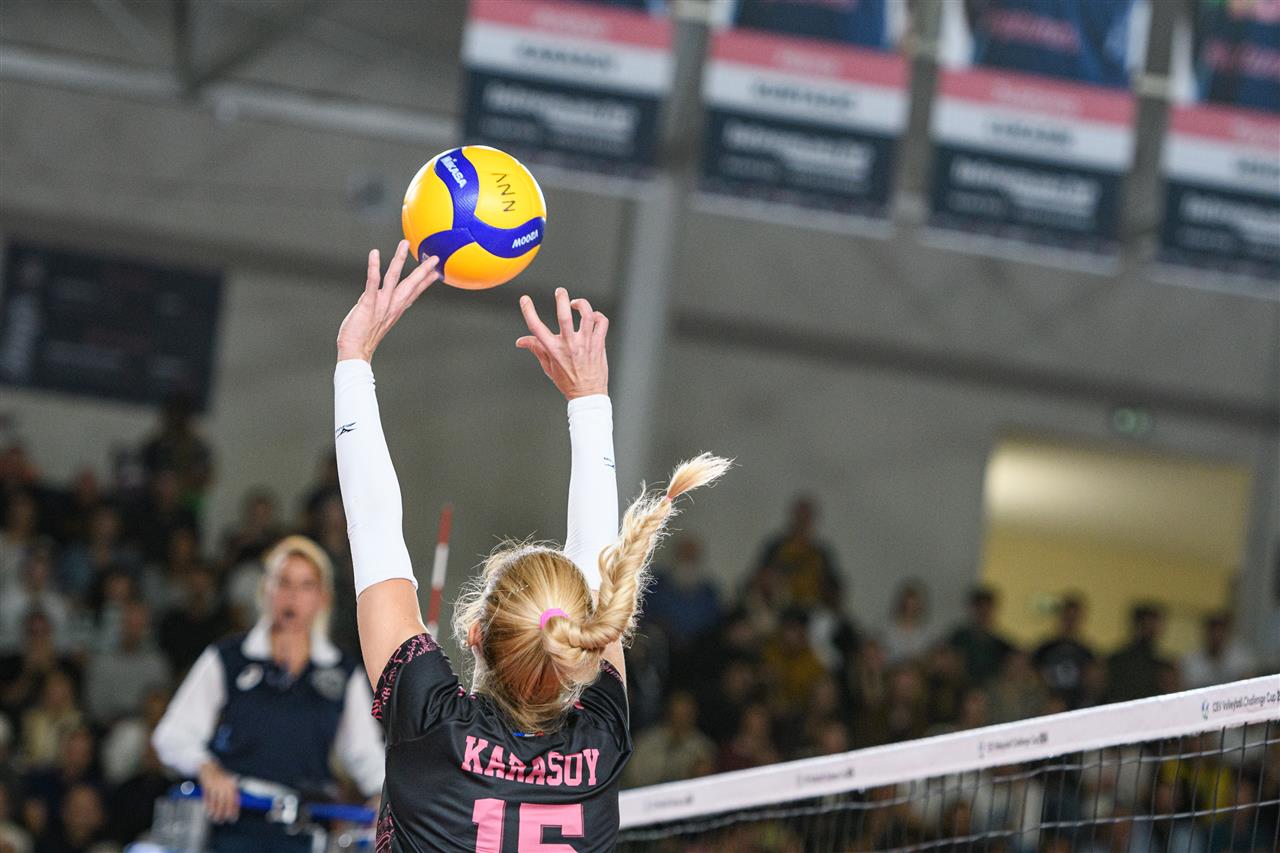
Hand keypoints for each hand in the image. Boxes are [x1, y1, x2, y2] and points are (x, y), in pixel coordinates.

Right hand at [199, 761, 240, 823]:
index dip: (234, 811)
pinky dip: (208, 807)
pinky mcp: (207, 786)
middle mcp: (225, 785)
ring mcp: (215, 785)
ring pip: (216, 802)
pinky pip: (208, 799)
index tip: (233, 819)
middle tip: (222, 821)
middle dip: (224, 813)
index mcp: (232, 785)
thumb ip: (231, 794)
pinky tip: (208, 813)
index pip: (235, 800)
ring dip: (215, 812)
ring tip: (215, 819)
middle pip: (226, 803)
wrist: (209, 766)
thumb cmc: (221, 778)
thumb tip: (234, 809)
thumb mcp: (229, 784)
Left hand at [337, 241, 439, 362]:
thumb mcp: (378, 320)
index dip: (426, 281)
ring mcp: (381, 304)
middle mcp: (392, 305)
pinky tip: (374, 254)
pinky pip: (372, 283)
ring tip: (405, 244)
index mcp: (396, 309)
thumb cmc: (363, 337)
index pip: (414, 292)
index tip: (437, 271)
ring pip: (393, 278)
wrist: (355, 352)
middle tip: (434, 257)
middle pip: (411, 284)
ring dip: (399, 259)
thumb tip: (382, 296)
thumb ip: (382, 306)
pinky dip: (374, 267)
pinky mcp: (368, 304)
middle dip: (422, 270)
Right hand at [517, 287, 608, 399]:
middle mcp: (569, 345)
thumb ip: (536, 349)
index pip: (536, 328)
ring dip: (582, 304)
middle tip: (559, 291)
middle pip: (564, 315)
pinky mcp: (599, 344)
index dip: (528, 311)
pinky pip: (602, 323)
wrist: (588, 395)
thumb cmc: (567, 382)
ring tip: (576, 304)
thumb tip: (521, 341)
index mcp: (553, 350)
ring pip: (587, 315)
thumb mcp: (548, 366)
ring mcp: (586, 344)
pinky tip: (592, 317)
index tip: (525, 299)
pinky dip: (598, 316)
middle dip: (561, 299)